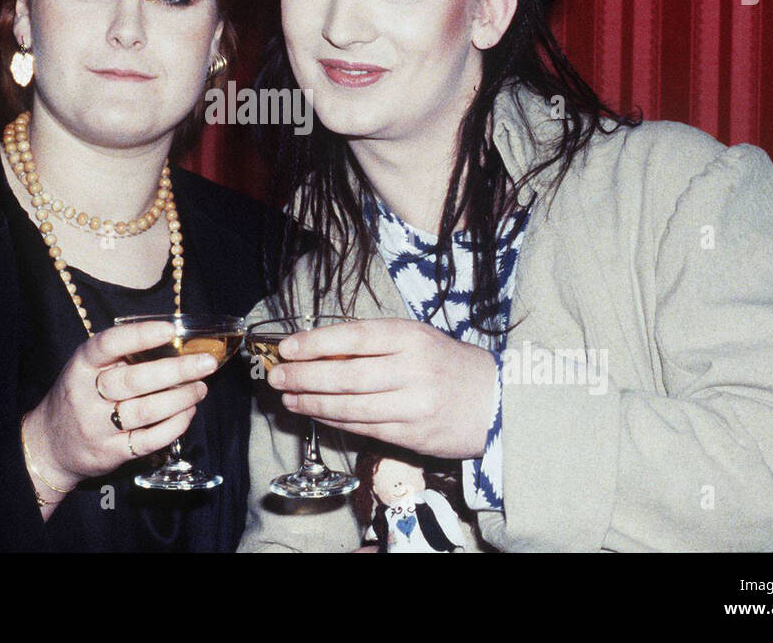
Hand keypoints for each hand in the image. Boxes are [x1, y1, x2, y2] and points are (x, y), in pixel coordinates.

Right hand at [22, 321, 216, 493]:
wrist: (49, 446)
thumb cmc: (79, 397)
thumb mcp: (87, 370)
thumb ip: (119, 358)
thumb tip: (175, 343)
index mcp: (81, 366)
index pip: (107, 344)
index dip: (139, 335)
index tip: (170, 329)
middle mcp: (86, 395)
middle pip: (134, 380)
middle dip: (176, 370)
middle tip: (206, 362)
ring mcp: (98, 427)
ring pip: (146, 411)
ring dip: (181, 398)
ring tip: (201, 387)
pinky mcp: (111, 453)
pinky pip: (149, 440)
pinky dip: (174, 426)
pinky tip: (188, 413)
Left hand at [266, 318, 495, 459]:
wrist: (495, 402)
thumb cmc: (447, 365)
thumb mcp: (417, 339)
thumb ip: (374, 343)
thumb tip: (320, 350)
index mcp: (411, 337)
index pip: (354, 337)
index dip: (316, 343)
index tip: (287, 348)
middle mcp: (413, 370)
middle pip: (347, 375)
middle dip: (305, 376)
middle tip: (277, 376)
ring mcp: (414, 405)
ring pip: (352, 406)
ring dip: (313, 403)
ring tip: (288, 399)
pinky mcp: (414, 435)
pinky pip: (364, 428)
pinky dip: (334, 421)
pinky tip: (314, 414)